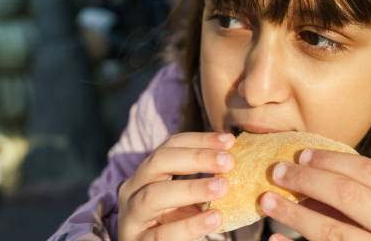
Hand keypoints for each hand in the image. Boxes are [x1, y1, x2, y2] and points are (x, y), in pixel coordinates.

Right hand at [117, 132, 234, 239]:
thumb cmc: (175, 223)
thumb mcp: (189, 199)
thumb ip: (206, 181)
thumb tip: (240, 161)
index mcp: (147, 173)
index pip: (171, 146)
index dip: (200, 140)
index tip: (230, 140)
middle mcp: (132, 190)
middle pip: (158, 161)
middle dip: (196, 158)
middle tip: (228, 161)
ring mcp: (131, 217)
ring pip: (153, 195)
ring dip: (191, 188)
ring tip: (222, 187)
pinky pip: (162, 234)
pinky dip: (190, 225)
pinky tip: (215, 218)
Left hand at [259, 149, 370, 240]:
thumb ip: (357, 192)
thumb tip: (303, 174)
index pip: (367, 170)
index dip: (331, 159)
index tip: (302, 154)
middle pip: (347, 195)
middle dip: (307, 180)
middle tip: (278, 172)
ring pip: (331, 232)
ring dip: (293, 214)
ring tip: (266, 201)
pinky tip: (274, 239)